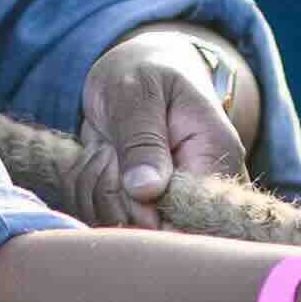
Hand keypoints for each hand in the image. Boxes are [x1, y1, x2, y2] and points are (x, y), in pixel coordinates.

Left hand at [72, 21, 256, 223]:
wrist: (139, 71)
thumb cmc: (145, 73)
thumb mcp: (138, 95)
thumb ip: (142, 142)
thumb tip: (146, 191)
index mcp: (214, 158)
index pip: (192, 218)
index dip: (148, 211)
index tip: (124, 177)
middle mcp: (197, 190)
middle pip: (151, 231)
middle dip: (114, 193)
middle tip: (109, 149)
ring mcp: (166, 203)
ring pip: (118, 225)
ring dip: (95, 187)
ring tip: (105, 146)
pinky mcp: (137, 207)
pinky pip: (99, 217)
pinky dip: (86, 189)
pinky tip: (98, 158)